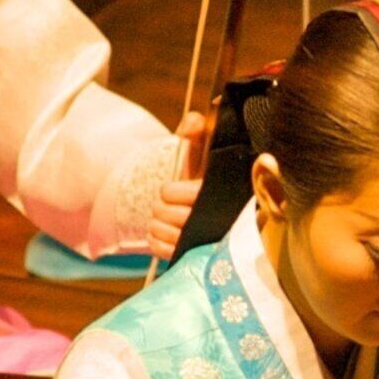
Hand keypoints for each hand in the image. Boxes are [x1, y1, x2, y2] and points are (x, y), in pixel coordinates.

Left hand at [147, 112, 211, 250]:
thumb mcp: (203, 156)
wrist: (211, 212)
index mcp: (221, 194)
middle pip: (167, 214)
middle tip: (168, 206)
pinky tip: (164, 235)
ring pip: (162, 232)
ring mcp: (206, 242)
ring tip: (166, 219)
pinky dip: (156, 241)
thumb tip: (192, 119)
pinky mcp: (195, 258)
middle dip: (162, 208)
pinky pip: (161, 250)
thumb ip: (197, 134)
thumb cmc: (205, 182)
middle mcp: (218, 221)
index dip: (171, 191)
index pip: (175, 194)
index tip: (173, 189)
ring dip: (158, 224)